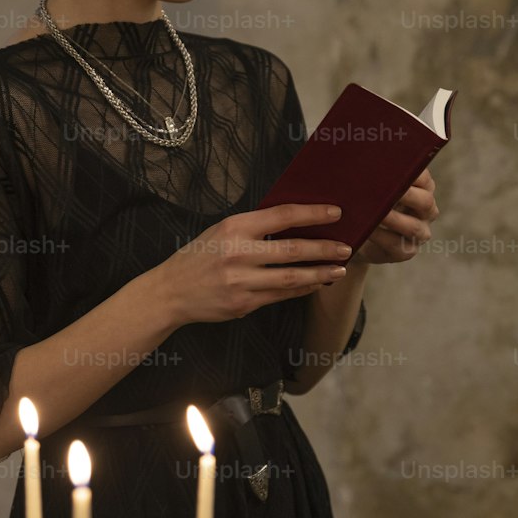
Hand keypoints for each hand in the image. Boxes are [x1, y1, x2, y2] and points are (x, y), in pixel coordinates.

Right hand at [157, 203, 353, 326]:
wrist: (171, 292)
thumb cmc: (198, 257)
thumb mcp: (221, 231)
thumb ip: (254, 227)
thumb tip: (295, 223)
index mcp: (234, 228)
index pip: (282, 216)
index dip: (313, 214)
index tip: (335, 213)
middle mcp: (238, 254)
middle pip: (293, 250)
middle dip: (324, 248)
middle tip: (346, 247)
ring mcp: (241, 282)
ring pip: (291, 278)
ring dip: (319, 274)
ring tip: (339, 269)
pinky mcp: (243, 304)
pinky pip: (281, 295)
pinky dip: (301, 289)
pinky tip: (316, 284)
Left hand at [355, 167, 439, 265]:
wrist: (356, 237)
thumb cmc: (366, 203)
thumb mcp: (373, 187)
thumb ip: (376, 174)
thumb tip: (362, 158)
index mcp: (423, 189)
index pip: (423, 178)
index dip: (411, 172)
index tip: (391, 167)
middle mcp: (426, 211)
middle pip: (425, 202)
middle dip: (407, 195)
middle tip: (385, 188)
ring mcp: (419, 233)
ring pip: (413, 226)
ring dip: (394, 219)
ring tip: (376, 213)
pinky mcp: (406, 251)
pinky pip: (397, 244)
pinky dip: (382, 237)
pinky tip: (368, 231)